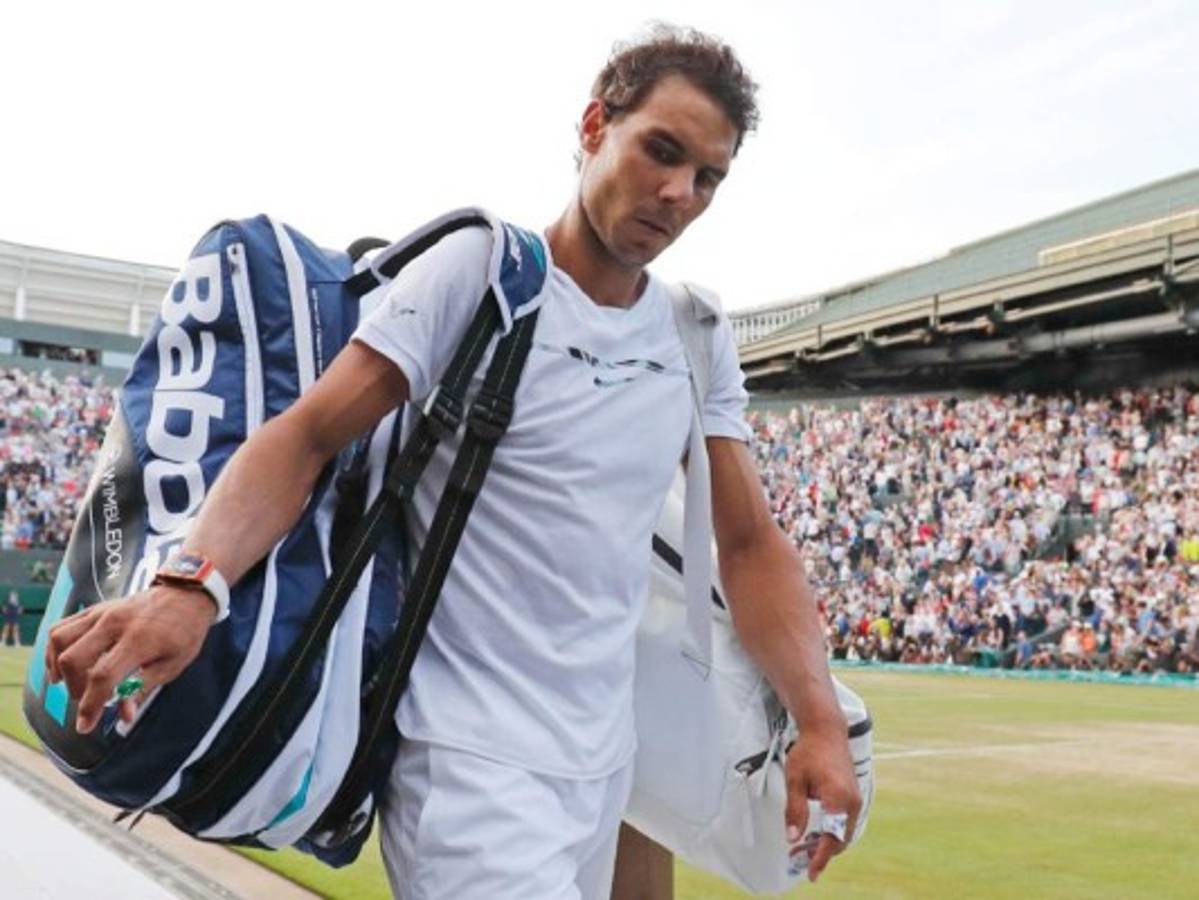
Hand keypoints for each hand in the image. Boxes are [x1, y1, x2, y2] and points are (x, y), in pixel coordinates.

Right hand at [44, 585, 216, 733]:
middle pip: (74, 659)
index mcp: (139, 639)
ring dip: (59, 668)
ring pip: (60, 640)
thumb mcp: (173, 665)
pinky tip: (61, 664)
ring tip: (70, 683)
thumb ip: (143, 688)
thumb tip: (124, 714)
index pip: (103, 676)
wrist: (186, 595)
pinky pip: (61, 627)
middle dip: (75, 688)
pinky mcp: (95, 609)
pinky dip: (54, 649)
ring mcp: (102, 613)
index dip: (91, 705)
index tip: (85, 725)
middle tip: (87, 700)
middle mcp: (115, 623)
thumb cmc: (184, 631)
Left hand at [784, 724, 861, 882]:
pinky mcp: (854, 797)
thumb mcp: (795, 780)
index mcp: (838, 798)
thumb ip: (795, 810)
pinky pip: (845, 823)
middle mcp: (852, 802)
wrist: (826, 731)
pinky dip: (832, 832)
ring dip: (827, 843)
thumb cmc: (808, 752)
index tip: (810, 872)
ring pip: (843, 832)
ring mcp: (855, 800)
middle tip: (799, 859)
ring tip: (804, 850)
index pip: (831, 837)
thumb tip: (793, 838)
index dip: (820, 857)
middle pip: (840, 839)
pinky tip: (815, 834)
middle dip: (821, 852)